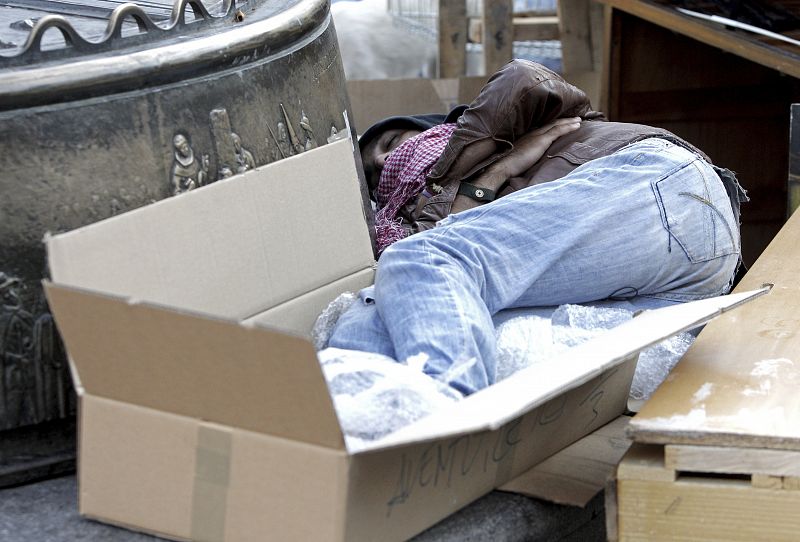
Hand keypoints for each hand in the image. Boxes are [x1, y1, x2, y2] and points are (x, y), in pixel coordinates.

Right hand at [450, 117, 581, 213]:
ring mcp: (536, 136)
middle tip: (575, 119)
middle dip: (564, 120)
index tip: (563, 123)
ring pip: (556, 125)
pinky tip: (577, 126)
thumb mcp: (519, 159)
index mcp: (527, 137)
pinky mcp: (540, 141)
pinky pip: (558, 131)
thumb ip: (527, 157)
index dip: (554, 125)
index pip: (544, 128)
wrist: (503, 167)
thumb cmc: (509, 167)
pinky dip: (568, 127)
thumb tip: (531, 163)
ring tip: (579, 121)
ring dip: (569, 122)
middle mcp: (532, 133)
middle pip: (551, 124)